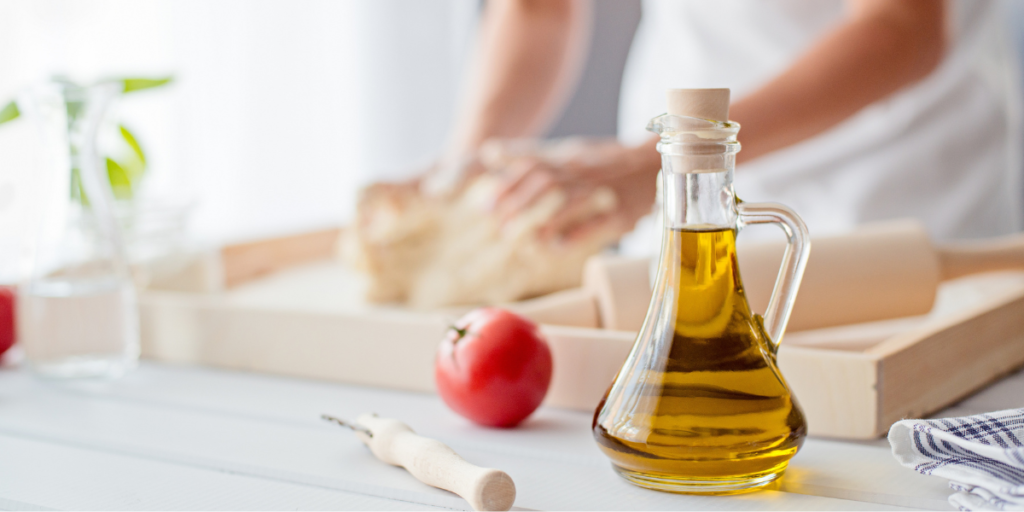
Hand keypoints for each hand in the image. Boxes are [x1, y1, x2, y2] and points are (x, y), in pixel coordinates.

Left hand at [486, 137, 659, 243]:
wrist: (654, 166)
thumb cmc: (605, 162)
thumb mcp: (567, 151)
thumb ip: (528, 153)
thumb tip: (489, 152)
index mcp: (568, 158)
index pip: (532, 166)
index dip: (506, 185)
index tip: (486, 205)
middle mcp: (582, 172)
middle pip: (546, 183)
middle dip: (520, 205)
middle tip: (501, 227)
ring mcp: (602, 191)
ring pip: (570, 201)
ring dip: (545, 222)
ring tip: (526, 241)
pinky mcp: (621, 212)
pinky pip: (597, 223)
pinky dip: (576, 234)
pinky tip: (557, 248)